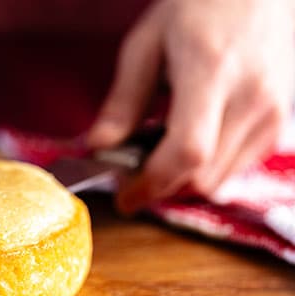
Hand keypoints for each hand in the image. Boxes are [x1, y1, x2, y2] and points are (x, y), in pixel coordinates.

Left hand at [88, 0, 294, 213]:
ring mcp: (273, 111)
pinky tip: (189, 142)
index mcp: (211, 73)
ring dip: (183, 180)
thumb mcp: (146, 45)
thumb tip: (98, 145)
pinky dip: (207, 167)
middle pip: (201, 177)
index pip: (186, 152)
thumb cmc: (198, 6)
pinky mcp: (280, 120)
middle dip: (160, 186)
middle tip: (131, 173)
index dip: (151, 184)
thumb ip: (124, 100)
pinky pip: (238, 166)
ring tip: (158, 152)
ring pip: (220, 179)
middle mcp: (251, 98)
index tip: (124, 197)